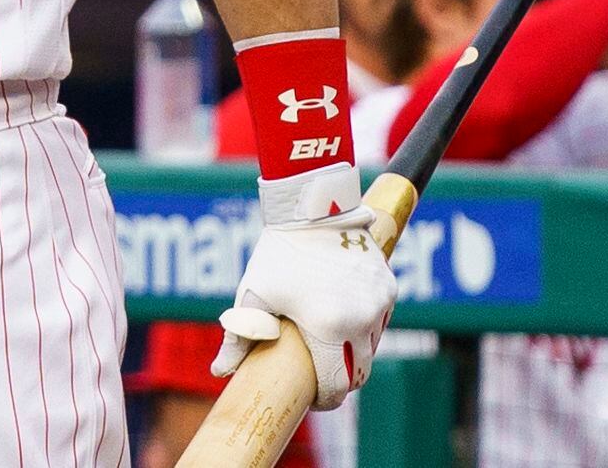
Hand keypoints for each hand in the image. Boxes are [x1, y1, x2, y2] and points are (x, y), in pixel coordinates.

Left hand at [213, 171, 396, 409]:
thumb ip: (240, 337)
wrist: (311, 208)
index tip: (313, 398)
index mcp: (329, 328)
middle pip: (360, 371)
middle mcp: (362, 321)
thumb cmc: (277, 254)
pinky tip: (343, 316)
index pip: (337, 385)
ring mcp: (379, 304)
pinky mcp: (389, 287)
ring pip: (372, 346)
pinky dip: (365, 325)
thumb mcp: (254, 294)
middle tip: (320, 374)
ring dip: (354, 352)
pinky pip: (380, 320)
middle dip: (342, 379)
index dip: (325, 399)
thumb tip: (219, 371)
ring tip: (329, 343)